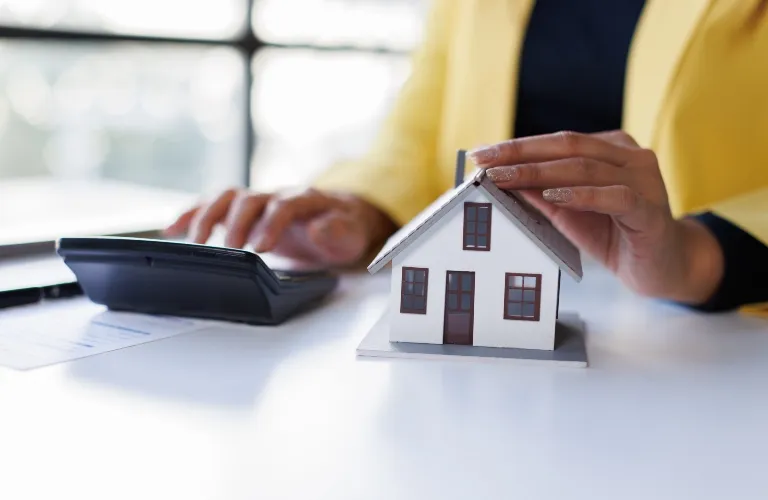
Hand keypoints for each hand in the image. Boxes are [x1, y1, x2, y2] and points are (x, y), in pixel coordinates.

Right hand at [165, 188, 395, 266]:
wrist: (339, 219)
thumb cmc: (343, 229)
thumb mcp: (351, 235)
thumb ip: (338, 231)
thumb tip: (318, 228)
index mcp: (305, 199)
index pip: (285, 205)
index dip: (271, 224)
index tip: (261, 248)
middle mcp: (276, 195)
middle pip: (250, 199)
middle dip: (237, 223)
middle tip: (230, 250)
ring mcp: (257, 201)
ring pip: (226, 198)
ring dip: (207, 217)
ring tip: (195, 243)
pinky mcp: (242, 211)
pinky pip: (212, 206)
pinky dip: (191, 215)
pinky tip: (172, 230)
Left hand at [468, 131, 723, 303]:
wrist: (661, 269)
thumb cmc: (614, 236)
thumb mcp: (568, 213)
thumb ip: (540, 194)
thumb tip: (499, 178)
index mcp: (610, 150)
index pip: (557, 142)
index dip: (517, 146)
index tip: (480, 154)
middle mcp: (629, 157)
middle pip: (568, 146)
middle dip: (520, 154)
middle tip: (484, 161)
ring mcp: (644, 180)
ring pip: (586, 168)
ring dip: (539, 173)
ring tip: (505, 178)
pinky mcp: (650, 210)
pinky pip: (615, 197)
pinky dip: (582, 195)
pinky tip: (553, 195)